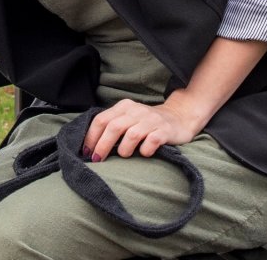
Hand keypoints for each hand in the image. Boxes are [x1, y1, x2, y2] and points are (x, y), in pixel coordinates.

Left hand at [82, 94, 203, 161]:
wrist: (179, 118)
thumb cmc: (146, 123)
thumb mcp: (128, 119)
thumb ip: (112, 126)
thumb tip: (90, 146)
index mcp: (124, 107)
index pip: (101, 119)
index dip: (91, 137)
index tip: (87, 152)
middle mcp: (136, 111)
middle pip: (113, 127)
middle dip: (102, 146)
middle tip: (97, 160)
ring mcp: (151, 120)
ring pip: (131, 135)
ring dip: (124, 149)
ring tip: (124, 155)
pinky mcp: (164, 131)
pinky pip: (151, 141)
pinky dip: (145, 150)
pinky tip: (144, 154)